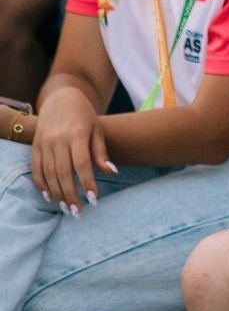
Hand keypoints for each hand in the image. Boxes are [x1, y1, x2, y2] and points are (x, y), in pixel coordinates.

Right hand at [29, 87, 112, 213]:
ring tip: (67, 208)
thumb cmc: (85, 116)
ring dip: (57, 193)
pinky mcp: (34, 146)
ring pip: (48, 173)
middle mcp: (58, 139)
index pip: (82, 164)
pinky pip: (35, 168)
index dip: (87, 183)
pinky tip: (49, 196)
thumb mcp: (98, 130)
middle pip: (63, 172)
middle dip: (70, 194)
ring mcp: (44, 143)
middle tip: (78, 212)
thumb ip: (101, 152)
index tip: (93, 200)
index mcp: (77, 134)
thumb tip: (112, 172)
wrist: (61, 98)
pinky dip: (41, 184)